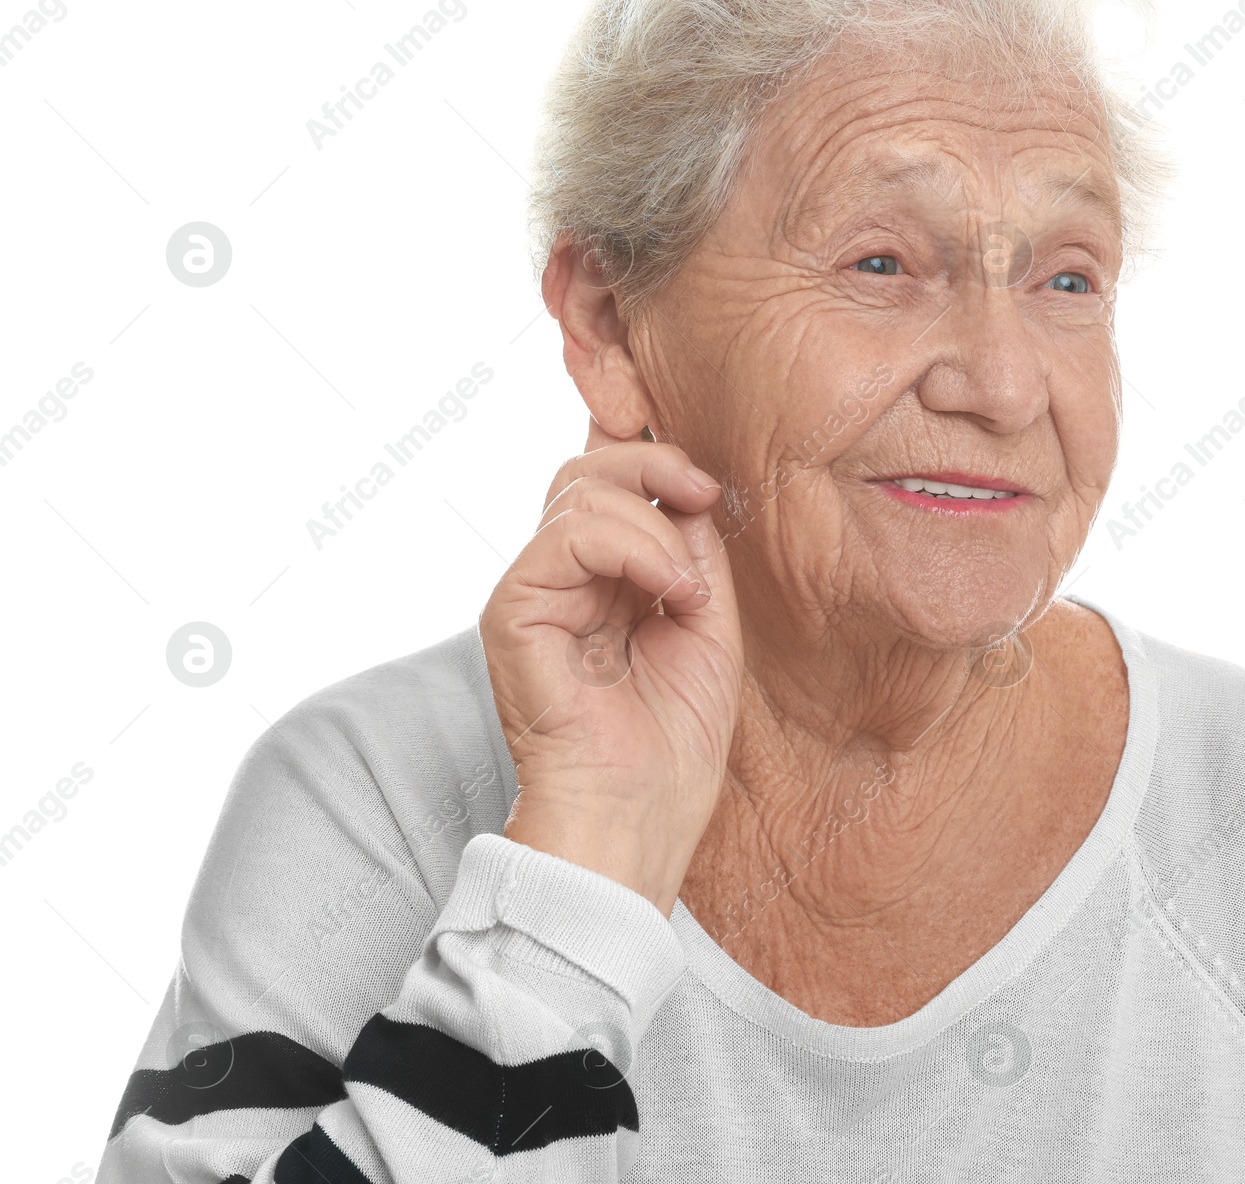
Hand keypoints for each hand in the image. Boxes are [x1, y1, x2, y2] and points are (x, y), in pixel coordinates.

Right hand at [479, 419, 741, 915]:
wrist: (639, 818)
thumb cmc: (672, 743)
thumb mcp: (706, 625)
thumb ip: (692, 551)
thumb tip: (686, 488)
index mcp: (603, 579)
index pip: (606, 482)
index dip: (645, 451)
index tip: (705, 479)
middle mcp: (561, 578)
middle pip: (587, 471)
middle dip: (654, 463)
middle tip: (704, 495)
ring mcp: (534, 592)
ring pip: (579, 492)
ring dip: (654, 525)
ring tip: (690, 591)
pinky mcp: (513, 612)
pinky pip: (565, 538)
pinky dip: (632, 547)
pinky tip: (671, 592)